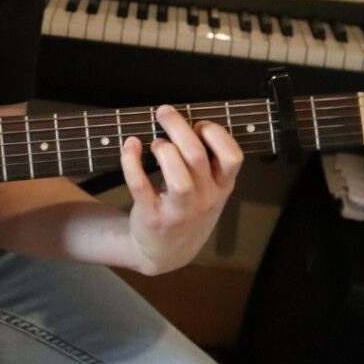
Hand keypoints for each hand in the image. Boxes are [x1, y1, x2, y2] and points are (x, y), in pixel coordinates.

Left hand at [120, 104, 242, 274]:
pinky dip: (131, 161)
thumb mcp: (209, 191)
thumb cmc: (188, 210)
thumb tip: (187, 122)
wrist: (166, 252)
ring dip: (164, 151)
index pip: (233, 157)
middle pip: (197, 158)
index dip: (217, 134)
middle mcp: (204, 200)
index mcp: (221, 188)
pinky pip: (140, 186)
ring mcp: (179, 212)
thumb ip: (207, 163)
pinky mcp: (152, 216)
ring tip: (155, 143)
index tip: (199, 124)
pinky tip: (130, 145)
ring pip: (178, 178)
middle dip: (179, 128)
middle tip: (164, 111)